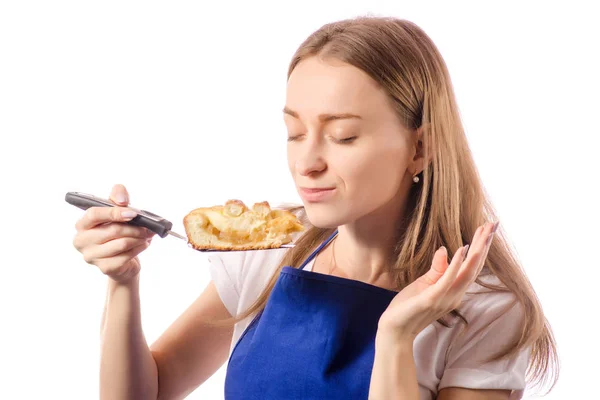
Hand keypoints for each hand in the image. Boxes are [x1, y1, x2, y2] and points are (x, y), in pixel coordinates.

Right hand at [72, 184, 155, 282]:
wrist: (122, 261)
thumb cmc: (117, 232)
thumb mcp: (117, 211)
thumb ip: (117, 197)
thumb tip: (122, 201)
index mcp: (82, 224)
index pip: (94, 214)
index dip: (115, 213)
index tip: (133, 213)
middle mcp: (81, 241)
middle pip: (113, 230)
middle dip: (135, 228)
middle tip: (148, 227)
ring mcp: (91, 256)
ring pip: (122, 244)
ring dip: (139, 238)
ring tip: (146, 235)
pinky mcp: (105, 268)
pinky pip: (127, 256)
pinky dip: (139, 248)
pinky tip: (142, 245)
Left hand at [377, 221, 498, 341]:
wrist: (396, 330)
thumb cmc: (410, 307)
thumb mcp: (425, 283)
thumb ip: (438, 268)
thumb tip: (445, 248)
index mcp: (455, 291)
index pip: (472, 267)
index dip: (482, 248)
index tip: (489, 229)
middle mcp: (455, 295)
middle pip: (475, 267)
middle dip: (484, 245)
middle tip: (493, 224)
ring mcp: (445, 298)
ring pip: (467, 272)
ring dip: (477, 252)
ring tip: (484, 233)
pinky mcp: (432, 299)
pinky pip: (447, 280)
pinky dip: (455, 265)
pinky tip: (462, 249)